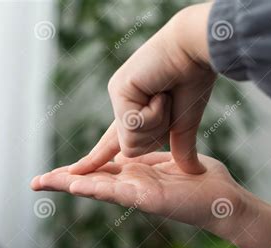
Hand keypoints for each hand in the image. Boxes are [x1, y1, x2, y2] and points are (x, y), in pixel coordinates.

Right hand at [32, 152, 270, 247]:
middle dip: (63, 180)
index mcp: (134, 175)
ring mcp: (137, 194)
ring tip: (45, 182)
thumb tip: (134, 148)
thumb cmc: (200, 180)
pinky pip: (118, 191)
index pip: (99, 171)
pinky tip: (76, 185)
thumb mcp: (169, 161)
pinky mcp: (148, 199)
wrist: (225, 199)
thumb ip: (150, 156)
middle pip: (91, 181)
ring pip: (97, 188)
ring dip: (71, 185)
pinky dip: (96, 188)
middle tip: (35, 181)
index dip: (76, 170)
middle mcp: (131, 186)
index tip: (55, 171)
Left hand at [69, 3, 215, 175]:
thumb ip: (180, 147)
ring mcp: (117, 98)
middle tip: (168, 103)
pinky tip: (159, 91)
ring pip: (130, 142)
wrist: (196, 52)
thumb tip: (192, 170)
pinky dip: (154, 113)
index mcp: (134, 113)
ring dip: (157, 123)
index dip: (96, 158)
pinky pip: (132, 125)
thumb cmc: (192, 82)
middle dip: (156, 134)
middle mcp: (121, 106)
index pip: (111, 142)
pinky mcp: (117, 90)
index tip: (74, 171)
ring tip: (163, 95)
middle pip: (130, 150)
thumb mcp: (184, 124)